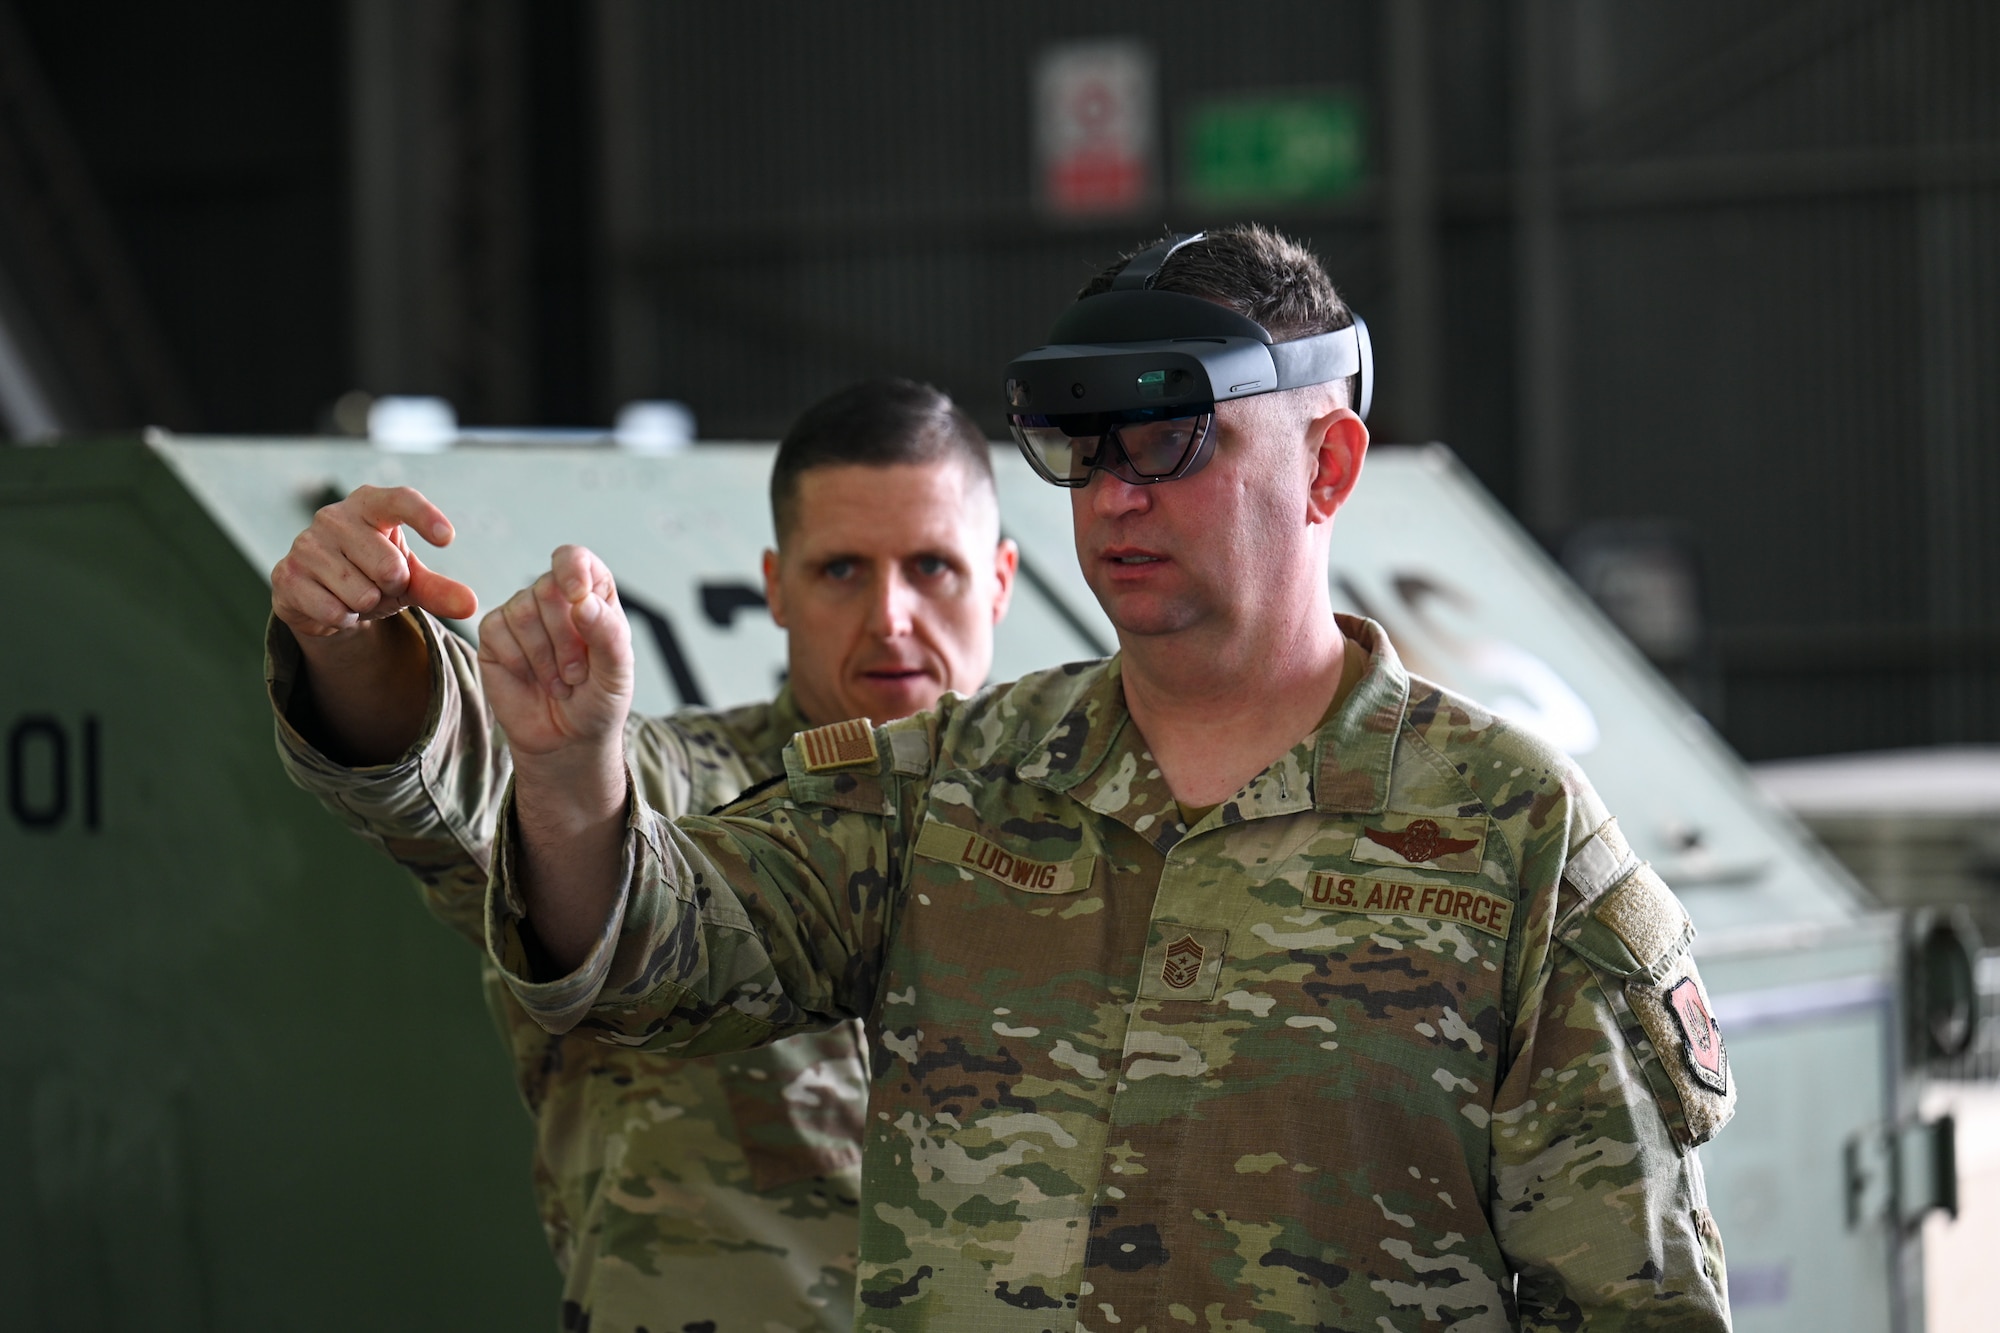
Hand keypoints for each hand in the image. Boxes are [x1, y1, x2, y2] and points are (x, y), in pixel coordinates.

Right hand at [271, 484, 477, 636]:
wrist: (322, 596)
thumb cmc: (372, 575)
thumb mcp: (410, 580)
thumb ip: (440, 589)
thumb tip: (471, 604)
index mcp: (370, 503)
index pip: (400, 500)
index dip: (425, 516)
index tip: (448, 539)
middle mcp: (334, 516)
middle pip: (389, 565)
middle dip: (393, 586)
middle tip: (379, 583)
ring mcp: (306, 543)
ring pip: (362, 592)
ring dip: (367, 604)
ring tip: (355, 593)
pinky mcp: (287, 575)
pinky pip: (335, 610)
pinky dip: (344, 618)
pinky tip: (334, 604)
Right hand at [477, 545, 633, 760]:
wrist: (568, 741)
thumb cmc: (598, 701)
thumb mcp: (618, 673)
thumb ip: (608, 634)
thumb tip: (581, 601)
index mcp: (591, 595)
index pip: (576, 559)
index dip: (573, 570)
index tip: (578, 598)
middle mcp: (554, 598)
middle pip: (548, 586)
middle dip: (567, 637)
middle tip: (578, 673)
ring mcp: (521, 614)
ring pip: (523, 610)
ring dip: (545, 656)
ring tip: (560, 681)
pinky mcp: (494, 635)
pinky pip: (496, 629)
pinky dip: (519, 661)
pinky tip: (532, 679)